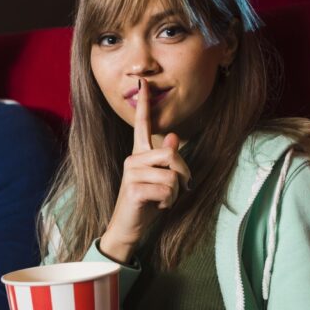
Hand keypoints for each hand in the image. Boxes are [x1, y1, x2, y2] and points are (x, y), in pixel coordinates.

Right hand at [100, 78, 190, 262]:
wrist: (127, 227)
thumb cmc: (146, 203)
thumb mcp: (160, 180)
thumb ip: (166, 159)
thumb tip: (174, 137)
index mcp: (139, 154)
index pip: (143, 125)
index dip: (145, 104)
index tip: (144, 82)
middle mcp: (133, 159)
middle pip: (172, 155)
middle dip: (183, 175)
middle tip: (175, 190)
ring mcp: (131, 173)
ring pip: (172, 175)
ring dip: (175, 193)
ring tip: (161, 199)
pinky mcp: (133, 188)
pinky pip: (167, 190)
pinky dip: (167, 202)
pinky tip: (155, 206)